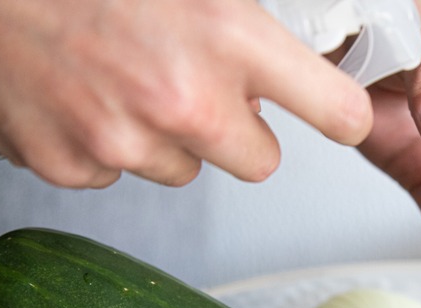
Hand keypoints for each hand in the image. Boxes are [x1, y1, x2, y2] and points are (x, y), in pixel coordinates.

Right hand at [0, 0, 371, 187]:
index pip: (334, 108)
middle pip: (262, 162)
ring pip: (187, 170)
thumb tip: (298, 50)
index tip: (345, 118)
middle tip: (201, 90)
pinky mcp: (75, 166)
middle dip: (241, 133)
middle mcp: (183, 98)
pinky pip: (122, 174)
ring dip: (171, 137)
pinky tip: (88, 99)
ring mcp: (126, 141)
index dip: (343, 115)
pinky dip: (112, 145)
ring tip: (130, 82)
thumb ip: (244, 19)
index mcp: (227, 36)